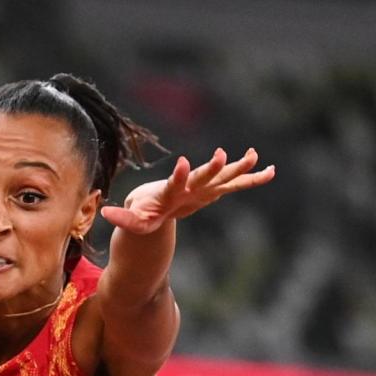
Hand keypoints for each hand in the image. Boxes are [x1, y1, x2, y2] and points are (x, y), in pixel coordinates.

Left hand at [100, 148, 274, 235]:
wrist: (156, 200)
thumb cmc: (145, 211)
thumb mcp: (134, 220)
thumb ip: (124, 217)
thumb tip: (104, 212)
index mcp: (170, 192)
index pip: (174, 183)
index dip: (177, 175)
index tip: (181, 162)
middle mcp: (188, 185)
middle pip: (202, 177)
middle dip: (211, 168)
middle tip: (221, 155)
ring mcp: (203, 186)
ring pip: (222, 177)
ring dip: (238, 168)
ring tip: (254, 156)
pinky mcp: (213, 189)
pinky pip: (235, 184)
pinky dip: (251, 179)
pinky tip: (270, 172)